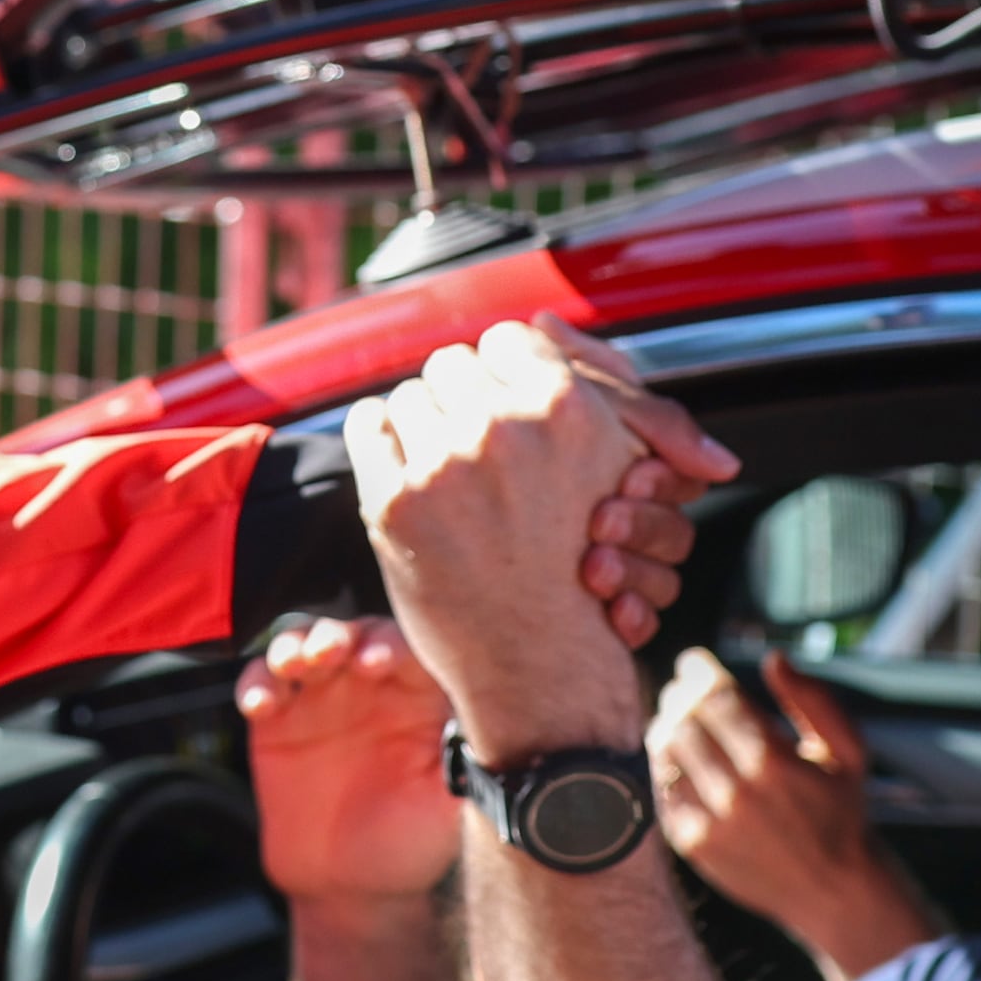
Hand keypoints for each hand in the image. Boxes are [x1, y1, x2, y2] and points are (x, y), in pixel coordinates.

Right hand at [241, 613, 462, 908]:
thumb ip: (465, 764)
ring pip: (303, 643)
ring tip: (295, 665)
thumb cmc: (410, 845)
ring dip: (295, 644)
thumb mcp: (448, 808)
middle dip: (338, 634)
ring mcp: (320, 699)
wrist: (353, 889)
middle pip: (352, 634)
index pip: (408, 651)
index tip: (379, 661)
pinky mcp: (276, 722)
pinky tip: (261, 703)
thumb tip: (487, 726)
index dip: (393, 646)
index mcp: (417, 699)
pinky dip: (257, 682)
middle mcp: (370, 688)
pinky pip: (261, 684)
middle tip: (330, 653)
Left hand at [347, 321, 720, 754]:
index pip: (509, 340)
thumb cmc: (582, 563)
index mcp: (568, 410)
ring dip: (421, 427)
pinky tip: (406, 474)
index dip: (503, 378)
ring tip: (448, 475)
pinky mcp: (394, 502)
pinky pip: (367, 424)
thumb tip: (538, 317)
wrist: (543, 664)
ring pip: (408, 395)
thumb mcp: (613, 465)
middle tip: (475, 451)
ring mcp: (444, 466)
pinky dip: (379, 441)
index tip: (505, 413)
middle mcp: (504, 430)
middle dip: (460, 402)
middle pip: (453, 363)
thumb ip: (591, 381)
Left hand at [651, 650, 942, 980]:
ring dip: (667, 725)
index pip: (716, 697)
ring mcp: (710, 821)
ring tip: (679, 717)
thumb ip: (814, 700)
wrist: (834, 890)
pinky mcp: (692, 845)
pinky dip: (663, 763)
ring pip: (665, 751)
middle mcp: (737, 793)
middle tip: (687, 688)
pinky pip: (660, 788)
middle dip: (682, 695)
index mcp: (774, 763)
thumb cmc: (842, 811)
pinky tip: (677, 754)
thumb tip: (773, 659)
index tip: (695, 661)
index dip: (699, 671)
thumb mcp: (848, 751)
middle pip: (685, 720)